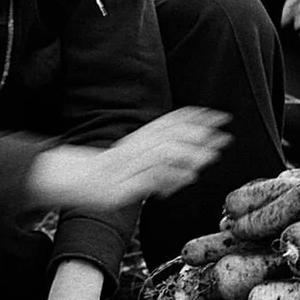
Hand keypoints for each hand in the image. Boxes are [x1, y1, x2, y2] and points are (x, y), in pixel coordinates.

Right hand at [28, 106, 232, 209]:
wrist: (73, 180)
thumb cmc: (102, 172)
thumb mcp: (130, 159)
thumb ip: (154, 158)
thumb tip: (183, 163)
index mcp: (137, 140)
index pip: (168, 123)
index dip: (192, 118)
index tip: (214, 114)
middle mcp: (135, 148)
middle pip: (171, 135)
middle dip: (199, 131)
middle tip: (225, 129)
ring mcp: (131, 166)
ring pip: (164, 155)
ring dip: (191, 153)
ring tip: (214, 153)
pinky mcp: (126, 185)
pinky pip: (151, 179)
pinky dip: (172, 177)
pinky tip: (189, 177)